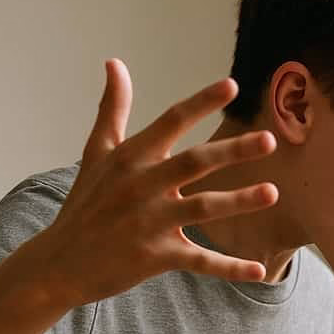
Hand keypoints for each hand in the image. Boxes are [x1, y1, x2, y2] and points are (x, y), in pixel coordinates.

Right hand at [40, 58, 278, 306]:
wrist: (61, 262)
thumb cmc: (86, 203)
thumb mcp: (96, 153)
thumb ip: (112, 108)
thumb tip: (115, 63)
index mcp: (132, 157)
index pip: (171, 122)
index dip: (201, 103)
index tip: (233, 85)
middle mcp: (143, 186)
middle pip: (194, 163)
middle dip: (232, 151)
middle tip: (269, 140)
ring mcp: (150, 222)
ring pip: (202, 209)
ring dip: (238, 201)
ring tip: (272, 192)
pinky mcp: (156, 256)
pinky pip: (200, 261)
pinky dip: (230, 267)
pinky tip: (260, 270)